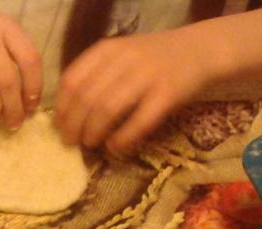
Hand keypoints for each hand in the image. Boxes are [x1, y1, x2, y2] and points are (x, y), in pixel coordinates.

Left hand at [56, 31, 212, 152]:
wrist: (201, 49)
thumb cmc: (153, 58)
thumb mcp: (121, 55)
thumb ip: (95, 76)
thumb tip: (65, 114)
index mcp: (108, 49)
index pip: (71, 81)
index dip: (61, 108)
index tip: (60, 126)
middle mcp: (126, 59)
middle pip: (86, 98)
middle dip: (73, 126)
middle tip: (72, 141)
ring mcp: (148, 75)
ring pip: (107, 110)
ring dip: (93, 133)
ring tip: (91, 143)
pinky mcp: (168, 93)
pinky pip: (137, 122)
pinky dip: (121, 139)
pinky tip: (115, 146)